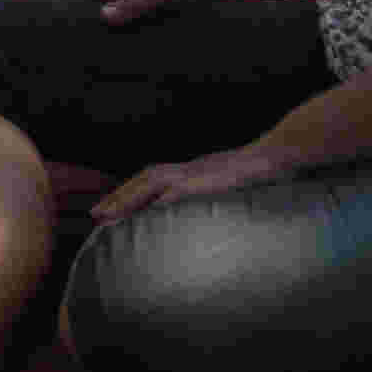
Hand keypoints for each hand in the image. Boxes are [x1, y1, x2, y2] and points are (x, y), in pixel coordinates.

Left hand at [94, 139, 300, 222]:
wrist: (276, 156)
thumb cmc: (254, 174)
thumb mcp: (223, 186)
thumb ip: (205, 197)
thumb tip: (188, 213)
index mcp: (188, 172)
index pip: (149, 180)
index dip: (127, 192)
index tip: (107, 209)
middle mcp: (187, 169)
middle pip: (143, 179)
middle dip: (118, 197)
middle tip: (96, 215)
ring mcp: (197, 172)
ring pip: (154, 182)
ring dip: (130, 198)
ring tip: (110, 216)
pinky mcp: (210, 180)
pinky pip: (182, 189)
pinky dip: (165, 199)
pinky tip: (150, 210)